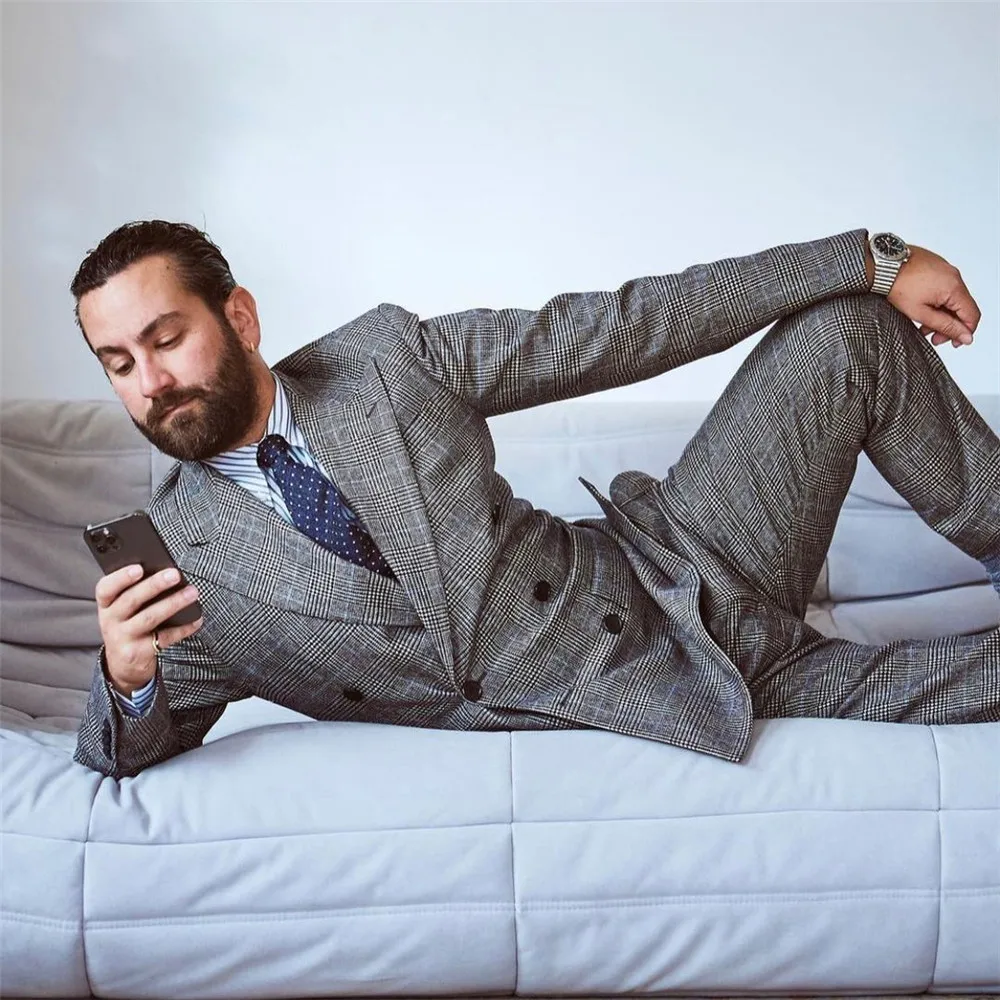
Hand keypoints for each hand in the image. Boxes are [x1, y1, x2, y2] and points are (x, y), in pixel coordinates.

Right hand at [95, 564, 202, 696]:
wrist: (122, 664)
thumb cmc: (127, 625)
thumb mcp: (122, 610)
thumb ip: (135, 592)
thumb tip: (165, 573)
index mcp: (106, 604)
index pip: (105, 588)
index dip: (121, 577)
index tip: (139, 568)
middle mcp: (110, 621)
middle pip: (131, 600)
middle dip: (155, 585)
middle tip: (175, 574)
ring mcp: (123, 638)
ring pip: (149, 617)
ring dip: (173, 603)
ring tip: (192, 592)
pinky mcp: (138, 653)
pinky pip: (164, 638)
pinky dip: (183, 628)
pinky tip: (196, 619)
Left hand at [884, 245, 980, 349]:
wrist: (884, 266)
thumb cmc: (898, 286)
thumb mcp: (921, 313)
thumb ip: (945, 326)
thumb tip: (965, 336)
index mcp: (954, 288)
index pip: (972, 315)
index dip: (965, 332)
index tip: (954, 342)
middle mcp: (955, 276)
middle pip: (962, 307)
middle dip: (949, 325)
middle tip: (934, 337)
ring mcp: (947, 270)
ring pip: (953, 299)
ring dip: (942, 314)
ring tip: (924, 325)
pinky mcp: (938, 267)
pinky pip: (945, 288)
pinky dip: (938, 301)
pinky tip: (923, 308)